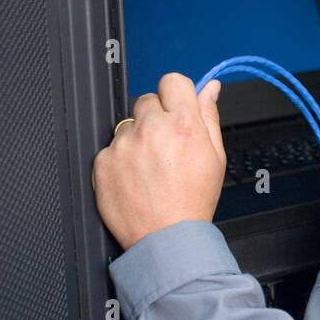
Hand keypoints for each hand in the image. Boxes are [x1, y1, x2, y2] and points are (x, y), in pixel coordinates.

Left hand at [92, 73, 225, 251]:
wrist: (167, 239)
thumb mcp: (215, 156)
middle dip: (155, 119)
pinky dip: (120, 161)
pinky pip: (110, 148)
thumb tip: (209, 88)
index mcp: (183, 124)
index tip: (175, 108)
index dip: (175, 95)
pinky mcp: (103, 162)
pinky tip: (135, 179)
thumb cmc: (193, 201)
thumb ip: (209, 116)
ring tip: (149, 169)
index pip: (172, 81)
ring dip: (137, 140)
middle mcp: (152, 129)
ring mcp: (124, 145)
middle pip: (147, 101)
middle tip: (164, 148)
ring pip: (127, 126)